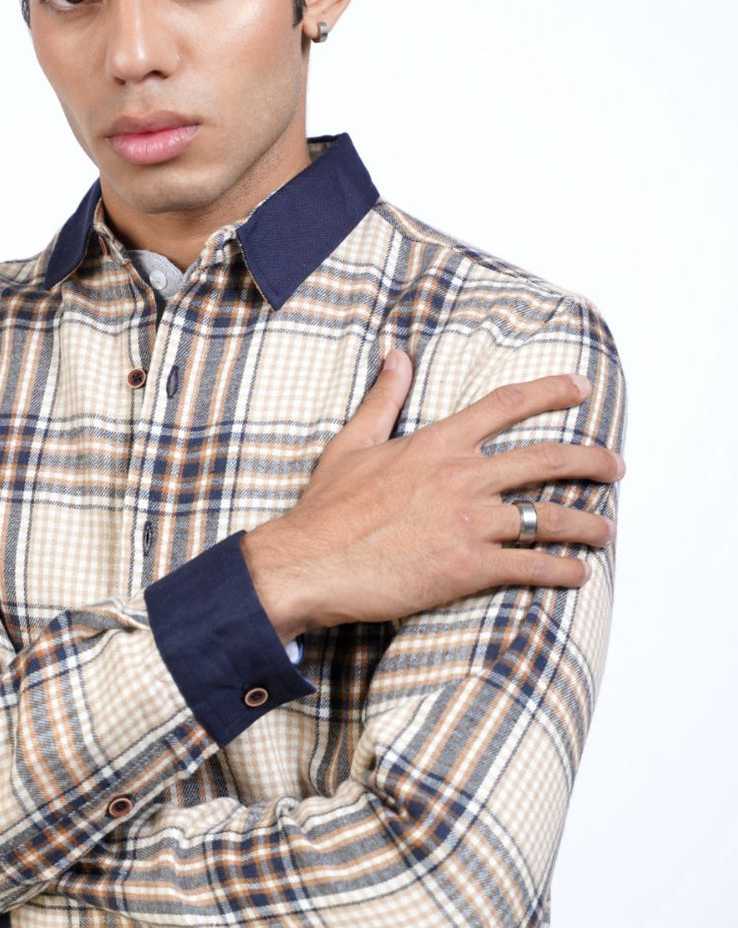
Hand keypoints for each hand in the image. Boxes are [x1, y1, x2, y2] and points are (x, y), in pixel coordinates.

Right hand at [241, 349, 624, 642]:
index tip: (580, 389)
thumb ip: (384, 398)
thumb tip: (397, 355)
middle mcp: (462, 475)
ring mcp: (470, 521)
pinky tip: (578, 572)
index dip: (550, 392)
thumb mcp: (353, 442)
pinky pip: (532, 565)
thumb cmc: (327, 509)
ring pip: (549, 515)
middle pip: (547, 459)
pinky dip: (562, 569)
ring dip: (587, 523)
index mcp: (437, 443)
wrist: (311, 562)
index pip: (505, 405)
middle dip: (591, 461)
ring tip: (605, 531)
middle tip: (615, 467)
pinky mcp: (469, 565)